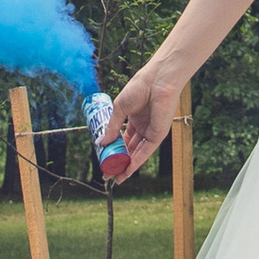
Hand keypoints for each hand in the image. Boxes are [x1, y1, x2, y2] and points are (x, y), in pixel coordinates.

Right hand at [100, 63, 182, 184]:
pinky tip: (127, 171)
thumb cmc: (139, 88)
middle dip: (119, 161)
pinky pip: (146, 152)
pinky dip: (137, 162)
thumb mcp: (120, 109)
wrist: (157, 80)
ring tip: (115, 177)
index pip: (123, 139)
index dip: (114, 150)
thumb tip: (100, 143)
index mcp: (134, 119)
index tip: (104, 159)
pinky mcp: (158, 135)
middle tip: (108, 173)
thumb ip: (112, 127)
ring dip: (127, 166)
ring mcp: (151, 132)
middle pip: (130, 149)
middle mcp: (143, 127)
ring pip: (137, 153)